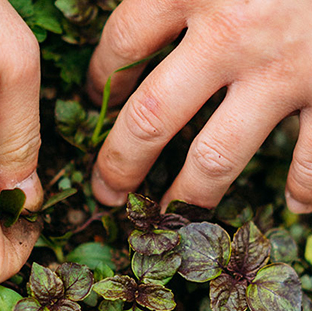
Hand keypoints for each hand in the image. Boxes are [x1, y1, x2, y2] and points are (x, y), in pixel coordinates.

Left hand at [87, 0, 311, 212]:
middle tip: (107, 193)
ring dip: (189, 193)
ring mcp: (284, 67)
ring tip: (170, 214)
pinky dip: (305, 184)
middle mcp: (230, 32)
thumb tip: (144, 19)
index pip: (122, 47)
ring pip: (215, 155)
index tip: (96, 102)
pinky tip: (294, 204)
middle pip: (151, 119)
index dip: (100, 82)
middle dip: (120, 165)